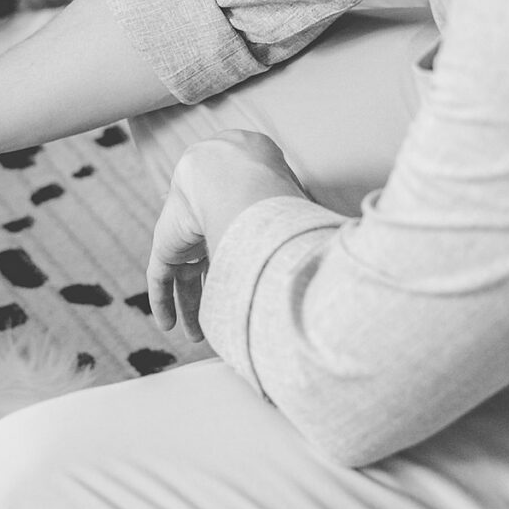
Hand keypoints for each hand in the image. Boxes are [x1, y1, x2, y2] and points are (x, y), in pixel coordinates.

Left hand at [146, 132, 304, 337]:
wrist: (226, 172)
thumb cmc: (265, 189)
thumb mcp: (291, 210)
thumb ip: (309, 235)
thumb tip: (348, 260)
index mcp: (237, 217)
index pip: (235, 253)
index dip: (238, 277)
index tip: (248, 300)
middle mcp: (210, 224)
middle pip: (208, 268)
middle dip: (211, 298)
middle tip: (217, 326)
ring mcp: (186, 234)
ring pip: (185, 276)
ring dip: (189, 307)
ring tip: (192, 336)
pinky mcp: (165, 243)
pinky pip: (159, 277)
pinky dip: (162, 301)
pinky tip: (166, 324)